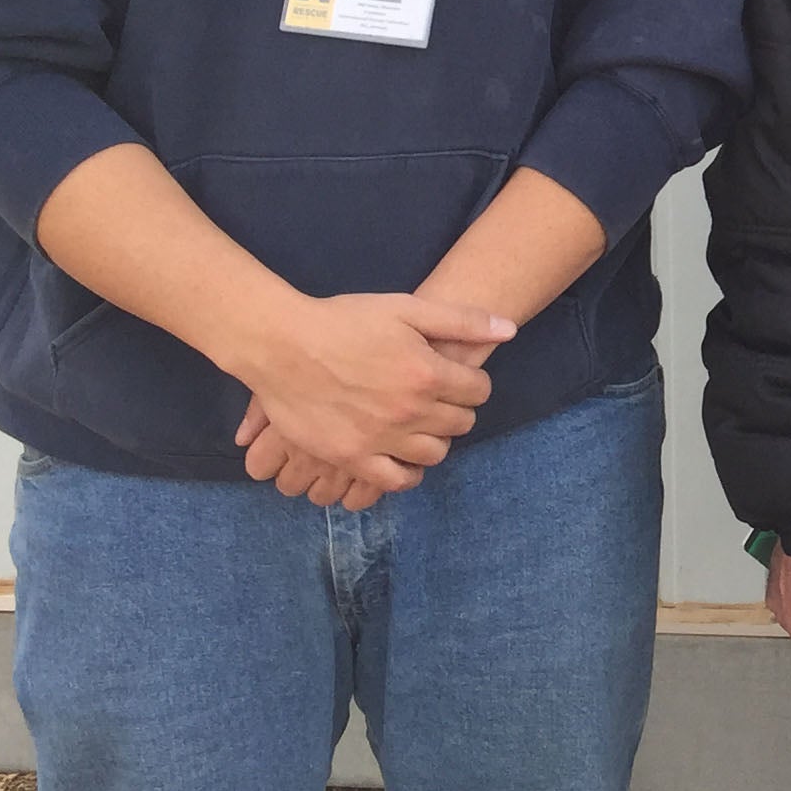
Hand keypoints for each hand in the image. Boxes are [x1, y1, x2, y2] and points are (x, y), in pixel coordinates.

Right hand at [226, 292, 511, 491]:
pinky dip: (405, 475)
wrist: (282, 344)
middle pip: (460, 425)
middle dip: (456, 411)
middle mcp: (409, 411)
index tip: (457, 379)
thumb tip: (509, 330)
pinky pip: (393, 481)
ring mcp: (380, 438)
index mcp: (427, 373)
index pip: (478, 392)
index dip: (473, 384)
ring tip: (421, 427)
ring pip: (433, 455)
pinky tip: (402, 459)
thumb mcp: (406, 308)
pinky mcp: (350, 457)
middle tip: (439, 401)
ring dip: (435, 442)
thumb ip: (461, 321)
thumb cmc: (344, 320)